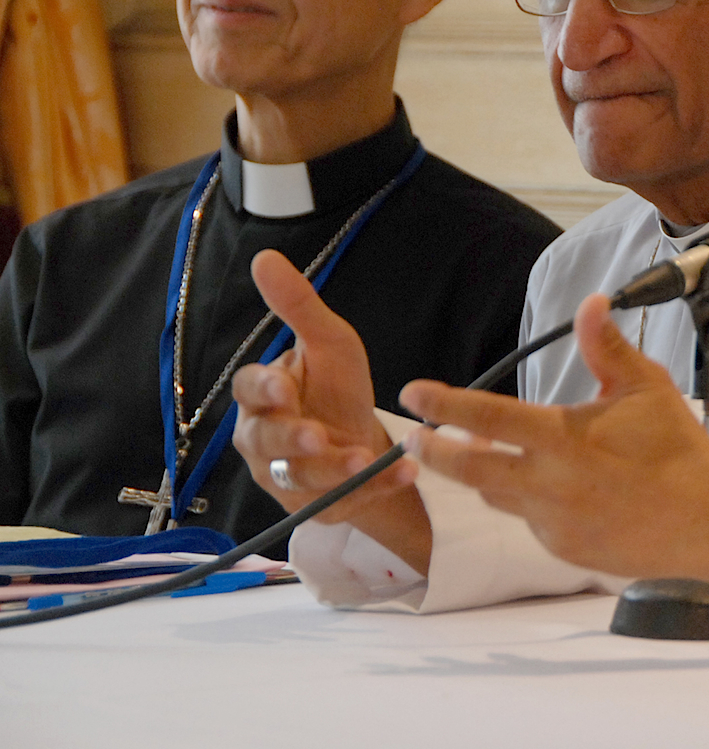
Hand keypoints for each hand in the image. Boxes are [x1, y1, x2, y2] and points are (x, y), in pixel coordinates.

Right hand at [232, 249, 430, 569]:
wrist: (363, 440)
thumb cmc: (336, 387)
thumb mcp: (328, 342)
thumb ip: (298, 306)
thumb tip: (264, 257)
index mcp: (261, 398)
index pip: (248, 391)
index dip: (263, 391)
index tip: (284, 387)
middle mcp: (264, 441)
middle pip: (265, 442)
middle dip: (291, 439)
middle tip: (317, 435)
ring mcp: (288, 478)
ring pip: (298, 478)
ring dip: (332, 470)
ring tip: (365, 460)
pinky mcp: (320, 505)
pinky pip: (345, 499)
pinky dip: (377, 485)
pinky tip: (406, 470)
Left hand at [401, 293, 708, 585]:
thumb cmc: (678, 448)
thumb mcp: (646, 387)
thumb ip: (606, 348)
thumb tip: (590, 303)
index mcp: (563, 439)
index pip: (487, 417)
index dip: (444, 404)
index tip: (414, 394)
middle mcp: (549, 485)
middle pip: (468, 469)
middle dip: (434, 452)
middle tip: (416, 438)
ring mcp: (553, 523)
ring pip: (500, 495)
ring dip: (488, 474)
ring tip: (489, 453)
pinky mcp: (564, 550)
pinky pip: (532, 522)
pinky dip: (532, 502)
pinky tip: (557, 488)